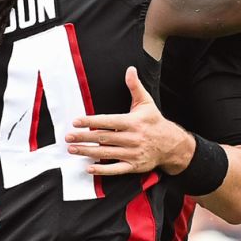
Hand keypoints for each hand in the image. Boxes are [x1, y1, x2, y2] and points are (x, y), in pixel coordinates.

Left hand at [65, 66, 195, 175]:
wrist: (172, 145)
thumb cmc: (155, 122)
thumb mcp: (146, 103)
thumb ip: (135, 87)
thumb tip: (130, 70)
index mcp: (133, 122)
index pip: (108, 121)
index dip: (91, 121)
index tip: (76, 121)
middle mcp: (132, 138)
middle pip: (104, 138)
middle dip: (84, 137)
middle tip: (68, 137)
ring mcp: (133, 154)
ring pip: (106, 153)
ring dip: (87, 152)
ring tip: (72, 149)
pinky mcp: (134, 166)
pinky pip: (116, 169)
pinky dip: (102, 170)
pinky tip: (89, 168)